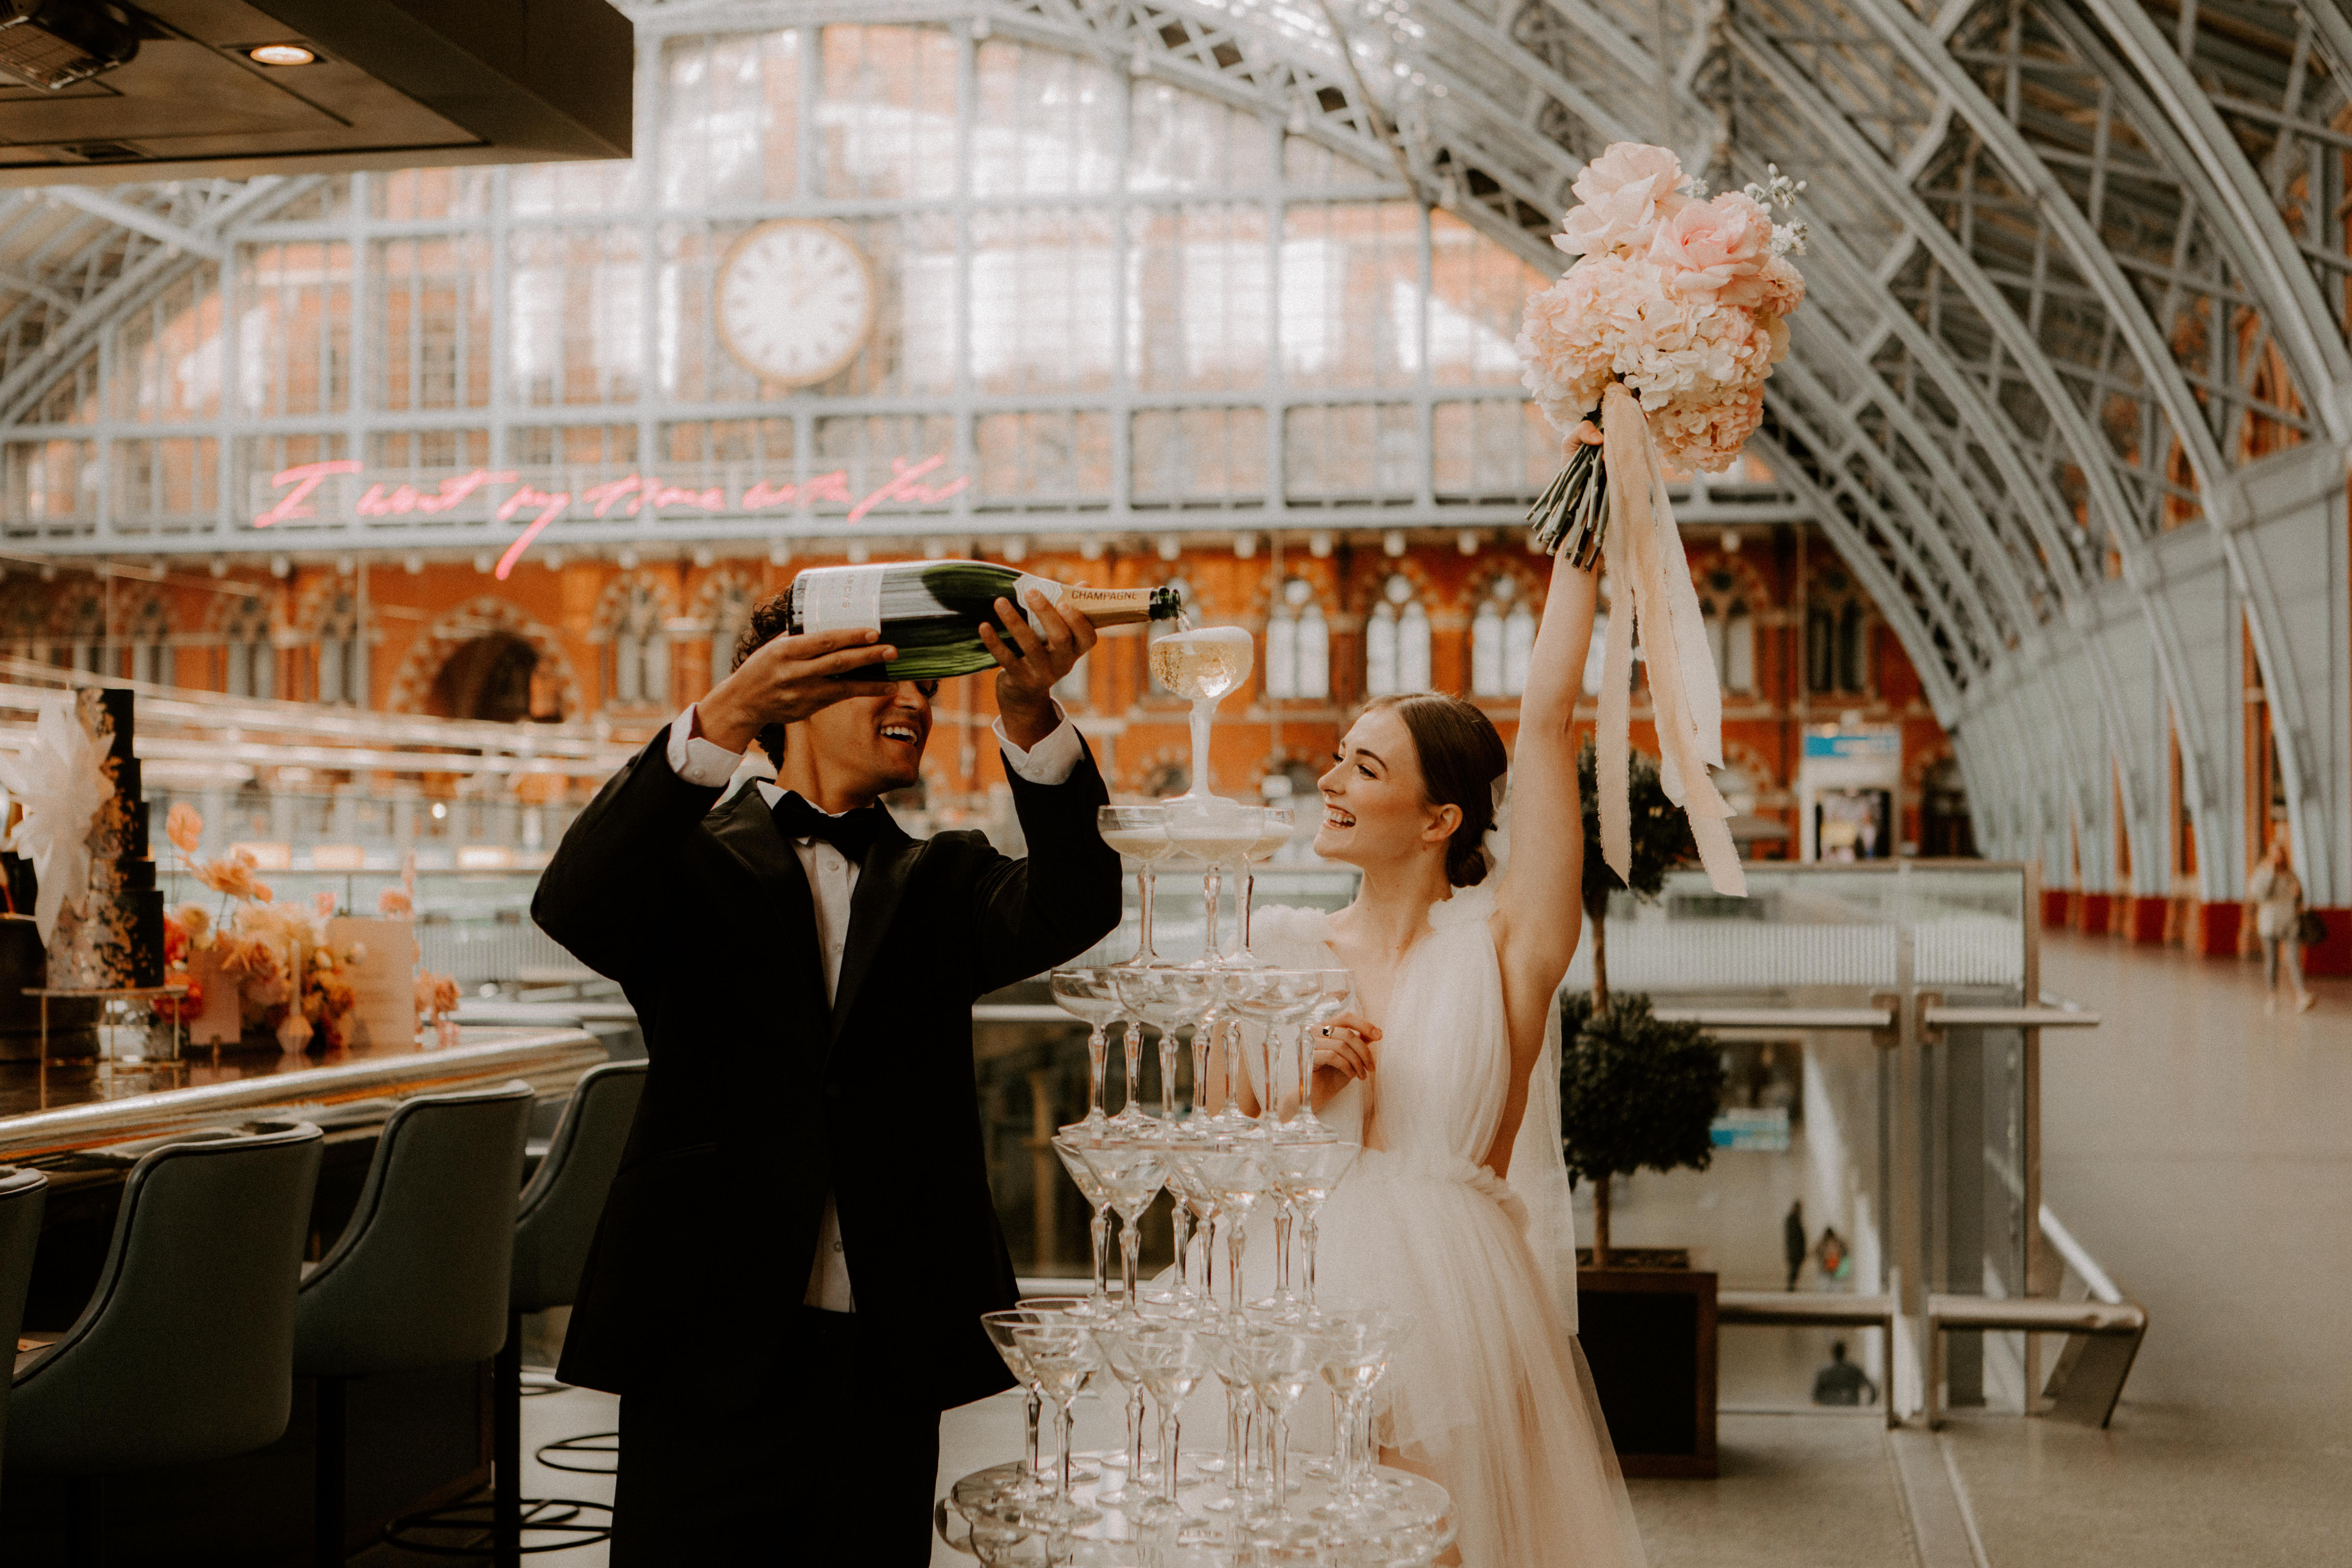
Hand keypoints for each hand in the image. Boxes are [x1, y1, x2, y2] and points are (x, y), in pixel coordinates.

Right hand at [696, 628, 899, 753]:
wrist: (743, 702)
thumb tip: (832, 619)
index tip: (873, 632)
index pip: (824, 641)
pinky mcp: (807, 709)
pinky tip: (878, 689)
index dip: (850, 637)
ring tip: (894, 680)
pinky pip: (838, 698)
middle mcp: (794, 672)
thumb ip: (800, 637)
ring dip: (871, 684)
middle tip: (893, 651)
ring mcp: (802, 693)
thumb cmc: (762, 667)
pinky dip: (859, 692)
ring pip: (842, 687)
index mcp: (785, 650)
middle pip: (838, 663)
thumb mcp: (774, 647)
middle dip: (868, 657)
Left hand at [981, 589, 1098, 749]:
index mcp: (1075, 651)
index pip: (1087, 637)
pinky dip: (994, 642)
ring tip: (1000, 602)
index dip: (1078, 621)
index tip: (1064, 603)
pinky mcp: (1020, 679)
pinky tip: (984, 626)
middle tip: (1030, 592)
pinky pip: (1007, 658)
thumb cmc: (1044, 654)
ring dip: (1014, 621)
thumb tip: (1084, 584)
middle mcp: (1062, 664)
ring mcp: (1042, 674)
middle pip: (1060, 637)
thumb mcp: (1059, 638)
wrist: (1025, 694)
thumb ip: (1069, 610)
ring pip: (1030, 645)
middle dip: (1045, 612)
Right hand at [1309, 1011, 1379, 1104]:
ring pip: (1342, 1046)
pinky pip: (1333, 1056)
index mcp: (1324, 1026)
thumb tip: (1376, 1032)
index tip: (1379, 1036)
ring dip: (1358, 1062)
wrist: (1317, 1094)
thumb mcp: (1349, 1055)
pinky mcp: (1308, 1056)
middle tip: (1372, 1067)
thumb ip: (1359, 1040)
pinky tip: (1351, 1075)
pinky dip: (1347, 1067)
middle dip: (1364, 1052)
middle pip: (1347, 1033)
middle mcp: (1314, 1030)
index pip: (1346, 1017)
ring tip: (1362, 1075)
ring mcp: (1309, 1042)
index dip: (1364, 1025)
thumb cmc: (1332, 1074)